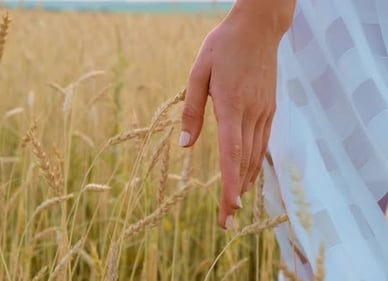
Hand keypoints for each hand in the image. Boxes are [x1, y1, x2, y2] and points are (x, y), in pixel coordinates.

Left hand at [179, 9, 286, 228]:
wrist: (258, 29)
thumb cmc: (223, 48)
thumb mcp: (199, 73)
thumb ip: (192, 111)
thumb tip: (184, 146)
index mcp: (231, 106)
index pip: (231, 152)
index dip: (230, 182)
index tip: (229, 207)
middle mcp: (251, 114)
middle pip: (244, 161)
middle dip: (235, 193)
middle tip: (226, 221)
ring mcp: (264, 112)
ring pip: (255, 155)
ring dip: (246, 182)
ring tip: (236, 205)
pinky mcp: (269, 108)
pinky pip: (262, 142)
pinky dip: (254, 163)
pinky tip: (249, 175)